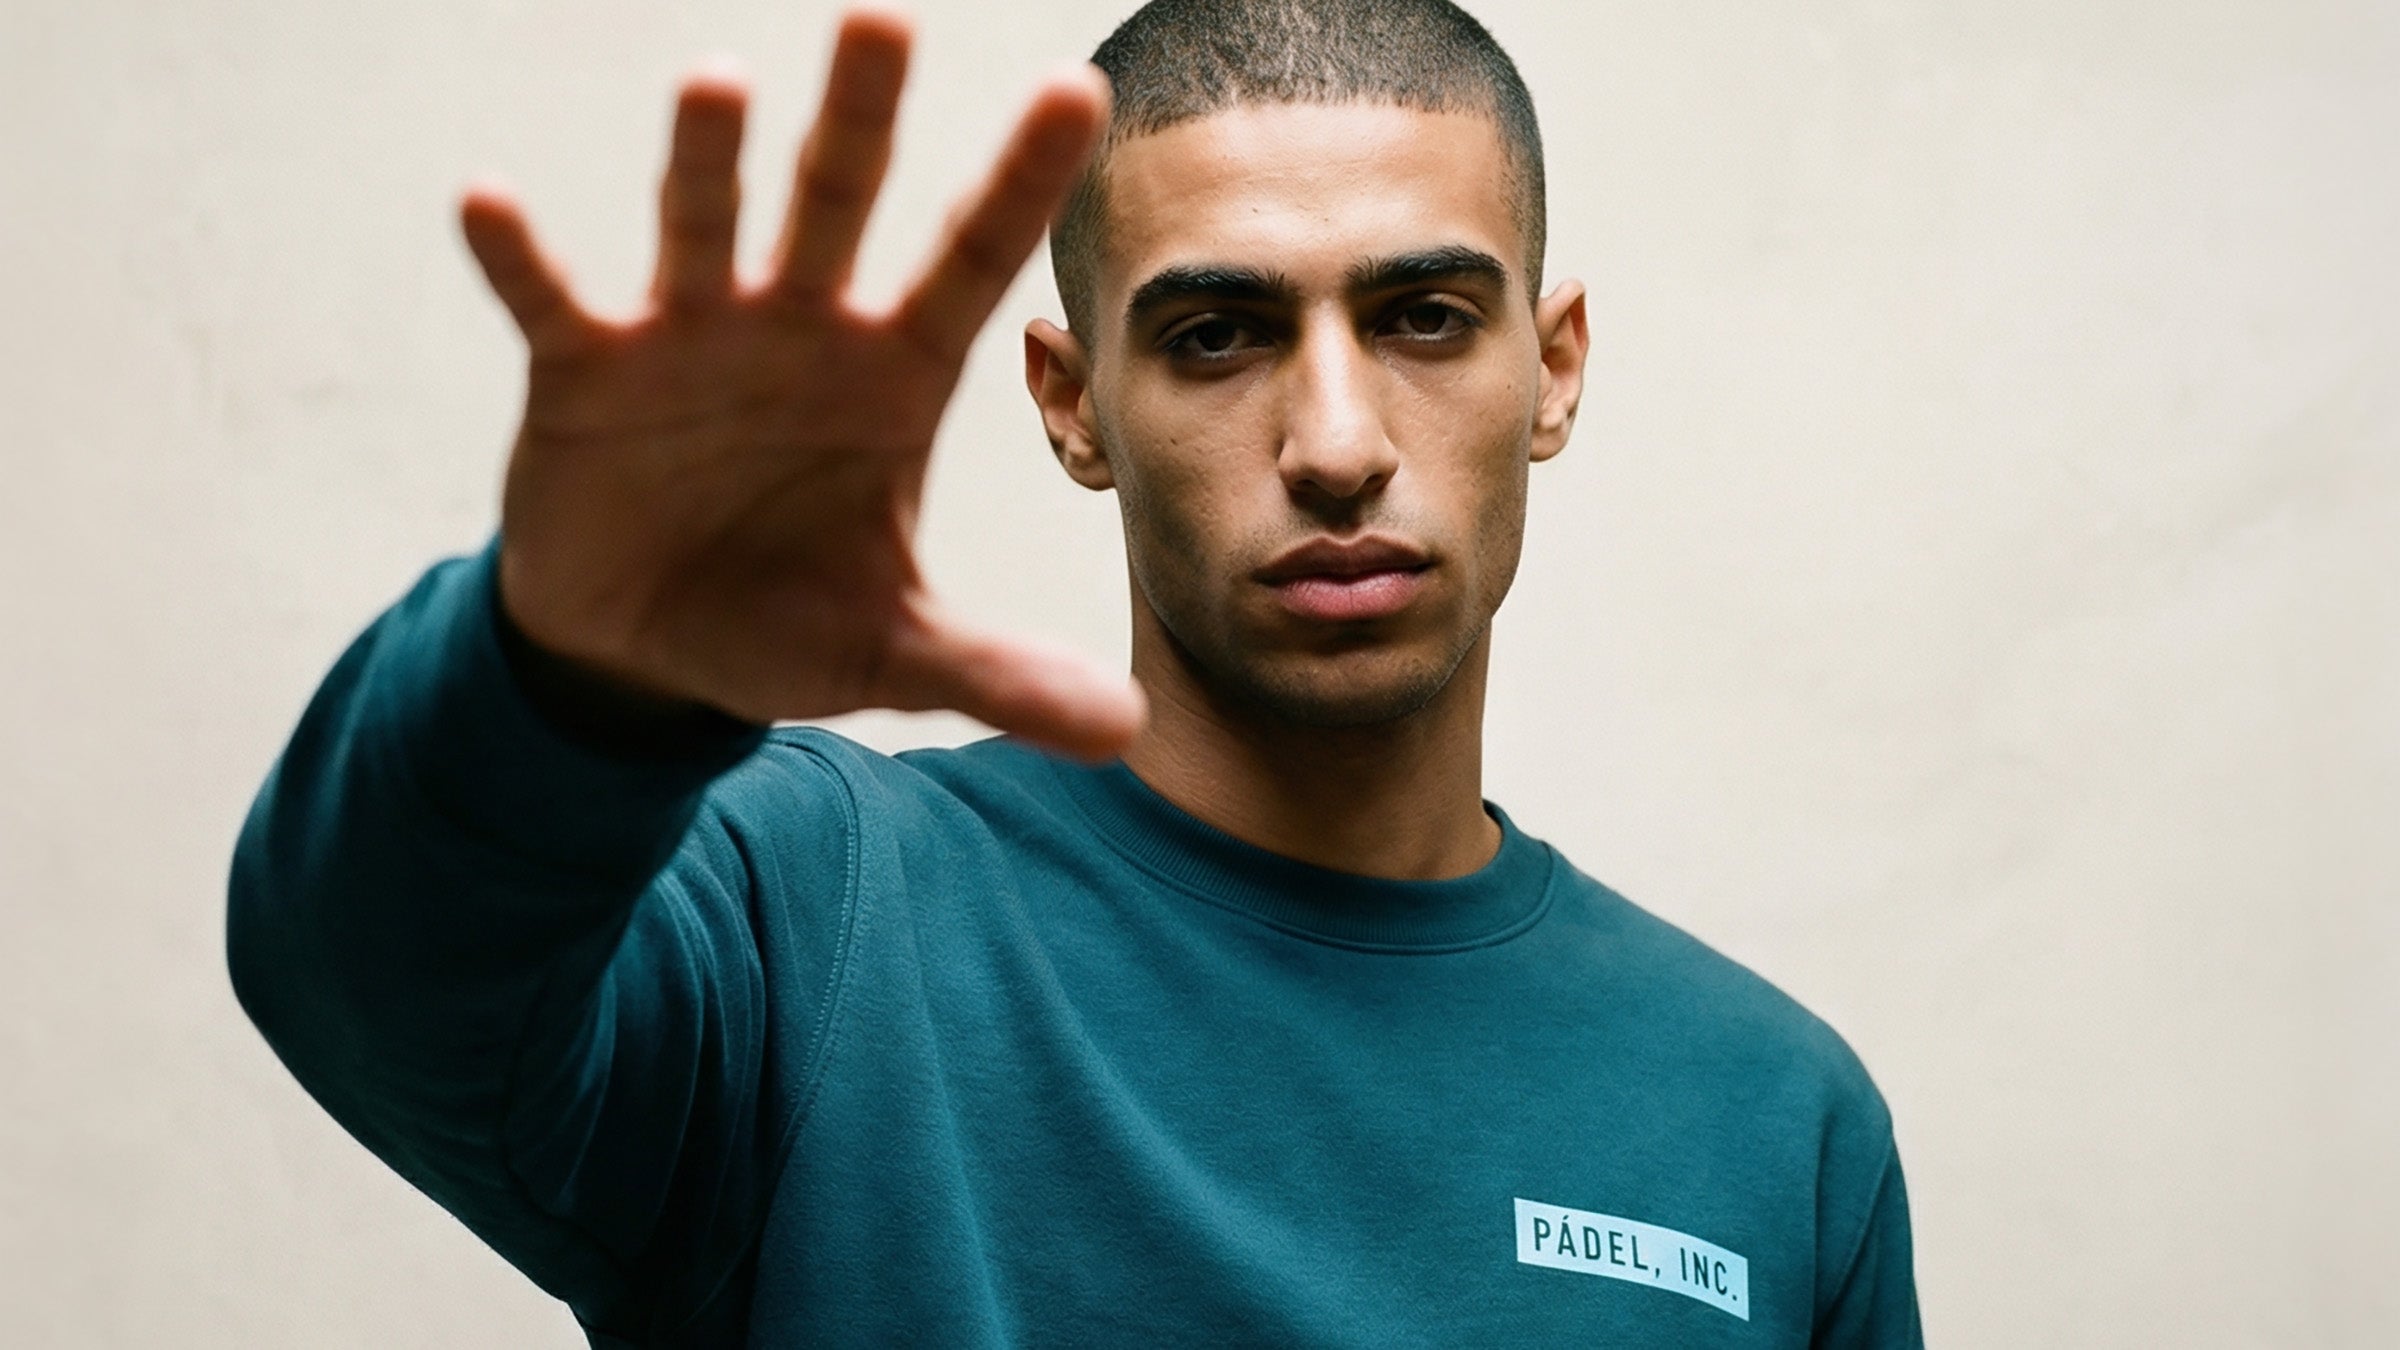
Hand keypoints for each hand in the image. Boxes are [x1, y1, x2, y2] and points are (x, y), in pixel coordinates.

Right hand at [462, 9, 1142, 758]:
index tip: (1078, 87)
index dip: (1019, 185)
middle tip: (884, 18)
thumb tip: (1125, 728)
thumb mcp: (896, 658)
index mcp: (891, 381)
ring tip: (718, 84)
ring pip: (702, 232)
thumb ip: (999, 674)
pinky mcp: (584, 375)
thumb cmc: (786, 623)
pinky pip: (553, 305)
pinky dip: (522, 260)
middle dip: (861, 120)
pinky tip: (490, 205)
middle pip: (837, 208)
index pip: (970, 266)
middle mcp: (798, 334)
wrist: (648, 653)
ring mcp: (689, 341)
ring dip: (707, 164)